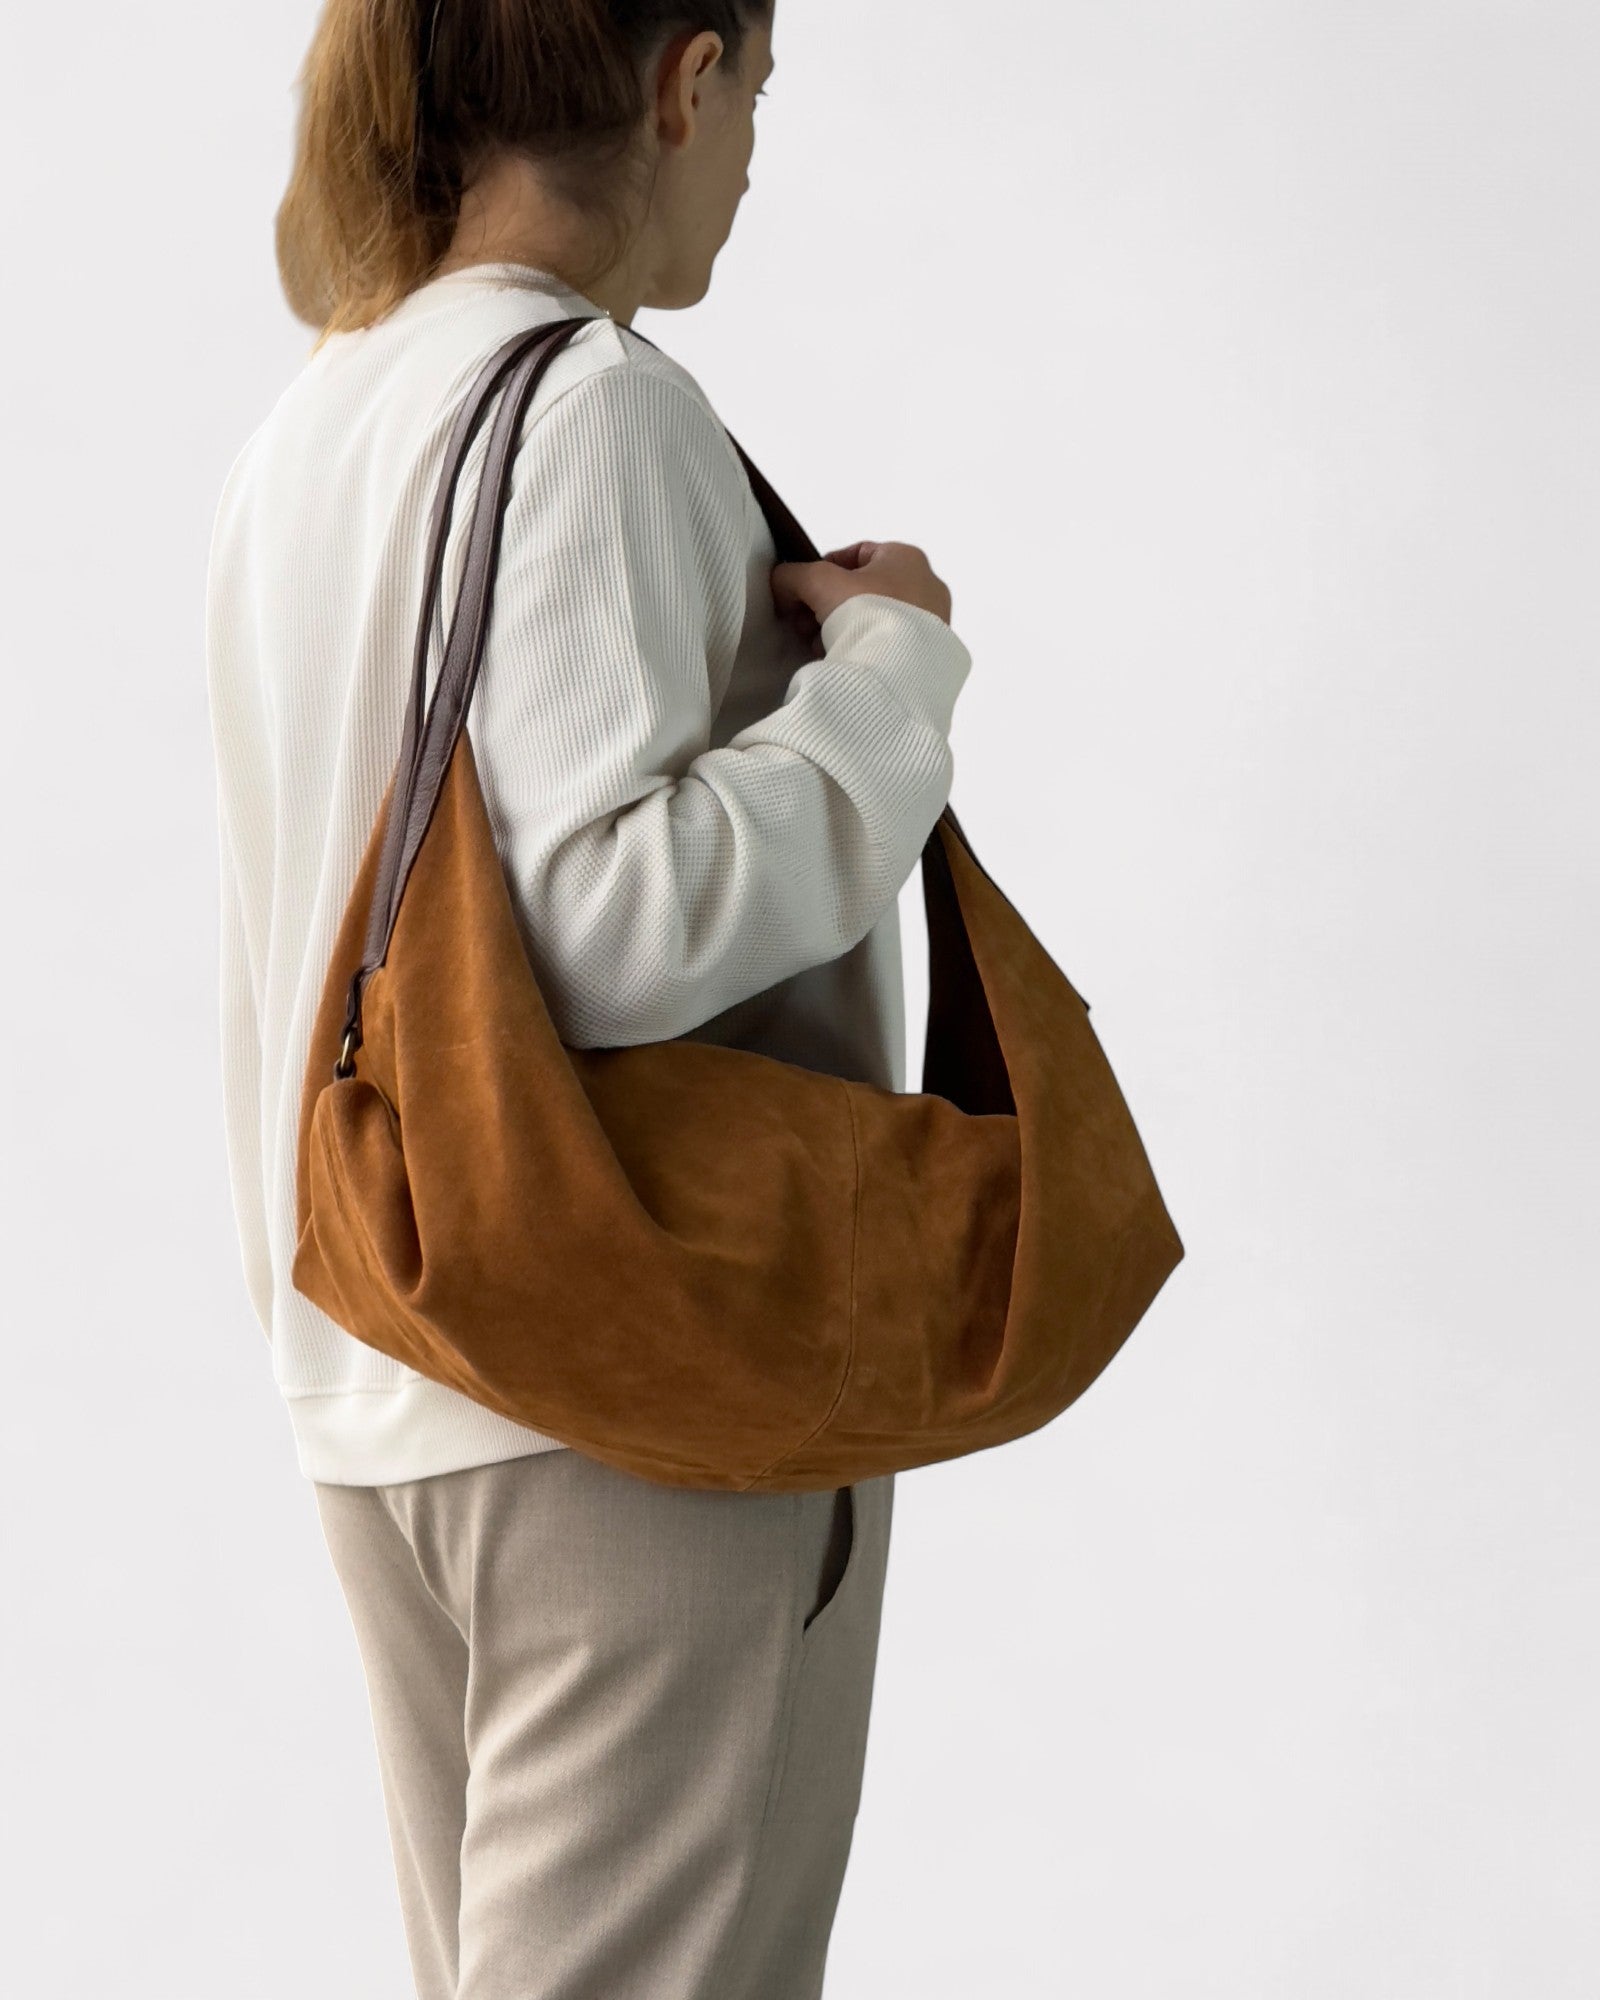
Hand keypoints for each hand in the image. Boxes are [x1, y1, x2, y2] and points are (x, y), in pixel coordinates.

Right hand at [770, 540, 954, 650]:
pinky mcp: (931, 656)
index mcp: (907, 557)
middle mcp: (928, 586)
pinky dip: (863, 650)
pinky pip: (888, 645)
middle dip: (828, 606)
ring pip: (874, 620)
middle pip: (862, 590)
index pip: (857, 554)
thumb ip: (792, 575)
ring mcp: (934, 623)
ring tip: (821, 647)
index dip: (823, 570)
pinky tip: (843, 662)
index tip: (804, 591)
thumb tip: (781, 585)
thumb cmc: (866, 612)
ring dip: (841, 630)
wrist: (898, 670)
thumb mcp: (816, 581)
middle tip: (805, 624)